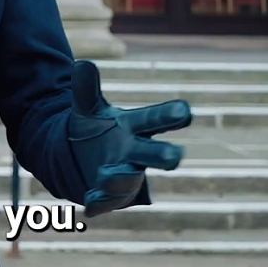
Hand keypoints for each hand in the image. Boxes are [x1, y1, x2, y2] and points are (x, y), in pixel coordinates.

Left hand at [67, 60, 191, 216]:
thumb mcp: (88, 107)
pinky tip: (88, 204)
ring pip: (128, 179)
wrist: (82, 157)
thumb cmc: (97, 128)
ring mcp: (125, 176)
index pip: (155, 119)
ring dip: (120, 177)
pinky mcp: (109, 196)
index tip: (185, 109)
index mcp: (135, 127)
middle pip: (155, 153)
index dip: (170, 114)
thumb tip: (82, 63)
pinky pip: (105, 201)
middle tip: (175, 156)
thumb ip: (85, 88)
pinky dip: (98, 202)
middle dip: (165, 155)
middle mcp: (136, 153)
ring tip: (105, 174)